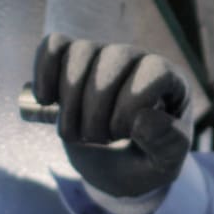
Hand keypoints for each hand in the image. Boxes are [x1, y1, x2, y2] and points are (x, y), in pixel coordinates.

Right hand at [32, 34, 192, 200]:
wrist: (114, 168)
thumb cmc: (144, 163)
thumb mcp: (163, 165)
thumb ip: (167, 144)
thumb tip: (145, 118)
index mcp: (168, 81)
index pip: (154, 69)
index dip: (133, 102)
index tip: (123, 134)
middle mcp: (136, 61)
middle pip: (113, 59)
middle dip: (96, 109)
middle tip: (97, 140)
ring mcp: (103, 57)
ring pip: (81, 52)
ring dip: (69, 99)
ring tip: (73, 132)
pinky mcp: (71, 61)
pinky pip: (54, 46)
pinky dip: (44, 72)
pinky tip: (46, 100)